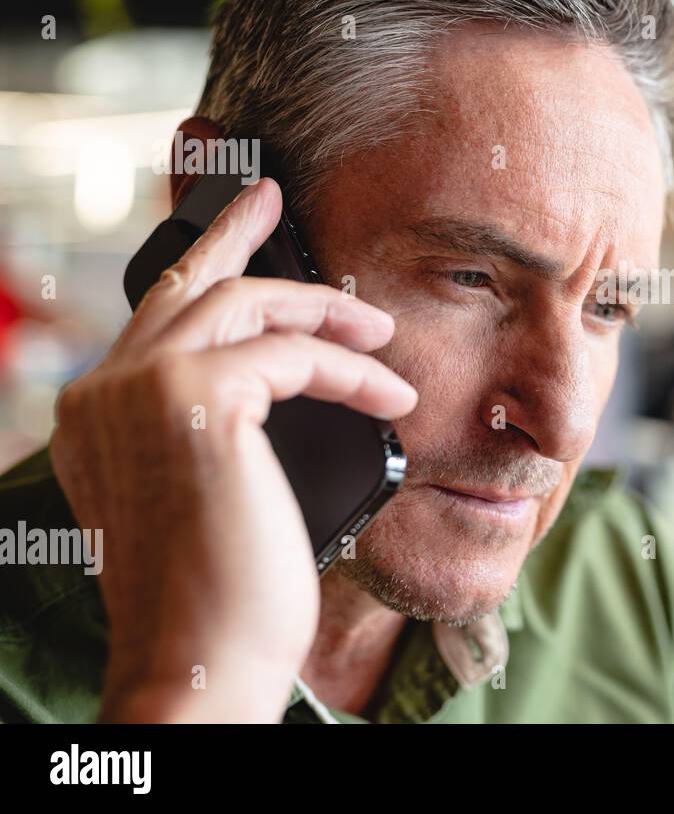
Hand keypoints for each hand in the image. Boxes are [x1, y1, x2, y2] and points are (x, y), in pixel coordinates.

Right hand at [48, 177, 416, 721]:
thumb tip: (278, 381)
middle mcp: (102, 393)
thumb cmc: (218, 595)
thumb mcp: (212, 492)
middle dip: (238, 234)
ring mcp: (139, 389)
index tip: (242, 225)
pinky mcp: (193, 397)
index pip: (159, 318)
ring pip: (246, 306)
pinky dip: (352, 371)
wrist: (202, 660)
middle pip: (188, 285)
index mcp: (99, 417)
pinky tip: (389, 401)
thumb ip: (218, 428)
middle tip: (274, 198)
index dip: (205, 264)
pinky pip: (295, 354)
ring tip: (381, 332)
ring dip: (326, 314)